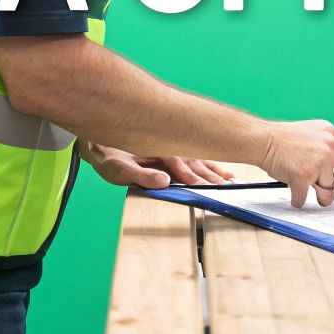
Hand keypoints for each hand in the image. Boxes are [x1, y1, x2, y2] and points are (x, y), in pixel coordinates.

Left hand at [82, 143, 234, 189]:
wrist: (103, 145)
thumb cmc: (110, 159)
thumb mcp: (119, 170)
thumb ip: (142, 175)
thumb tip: (165, 182)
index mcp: (157, 150)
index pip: (178, 163)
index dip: (189, 176)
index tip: (202, 187)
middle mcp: (169, 147)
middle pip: (194, 161)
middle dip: (209, 174)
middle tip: (224, 187)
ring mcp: (174, 150)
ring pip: (199, 160)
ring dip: (214, 170)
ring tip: (230, 179)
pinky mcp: (176, 154)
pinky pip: (198, 160)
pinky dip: (212, 166)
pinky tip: (224, 172)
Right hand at [257, 119, 333, 208]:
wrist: (263, 139)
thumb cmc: (285, 140)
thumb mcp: (315, 136)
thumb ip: (330, 152)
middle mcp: (330, 147)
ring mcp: (317, 161)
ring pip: (328, 192)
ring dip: (322, 199)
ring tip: (312, 192)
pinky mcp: (303, 175)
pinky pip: (304, 198)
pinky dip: (298, 200)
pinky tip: (294, 193)